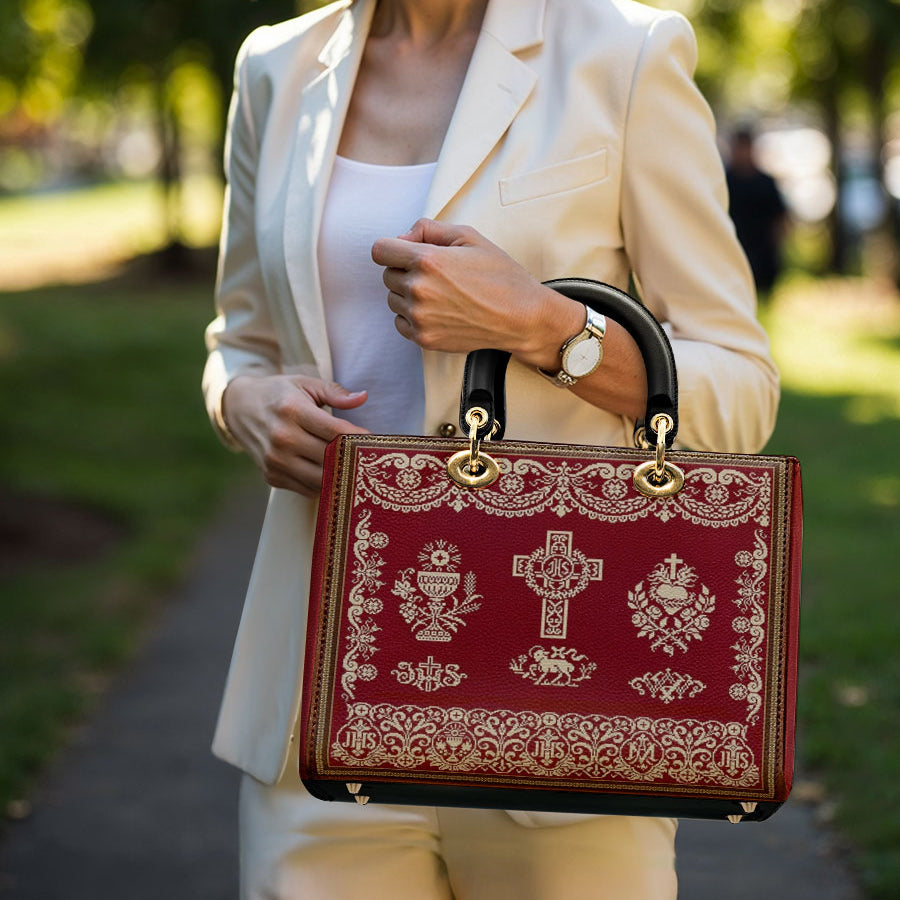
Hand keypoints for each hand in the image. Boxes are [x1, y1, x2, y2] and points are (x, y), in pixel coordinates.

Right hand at [221, 374, 369, 496]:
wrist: (239, 409)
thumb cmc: (279, 394)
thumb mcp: (304, 384)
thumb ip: (335, 392)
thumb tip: (363, 397)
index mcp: (292, 410)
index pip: (335, 432)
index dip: (359, 439)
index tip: (375, 442)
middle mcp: (282, 438)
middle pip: (331, 458)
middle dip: (354, 460)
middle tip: (372, 460)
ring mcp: (275, 461)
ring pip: (321, 480)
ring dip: (341, 477)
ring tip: (357, 471)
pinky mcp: (272, 477)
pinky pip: (307, 489)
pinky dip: (324, 485)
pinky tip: (335, 476)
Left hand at [371, 218, 582, 363]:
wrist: (520, 316)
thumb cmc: (499, 275)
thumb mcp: (468, 236)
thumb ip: (428, 228)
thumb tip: (402, 238)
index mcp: (427, 260)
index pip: (380, 250)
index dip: (392, 248)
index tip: (406, 253)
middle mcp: (418, 290)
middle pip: (387, 275)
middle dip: (404, 271)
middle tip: (436, 274)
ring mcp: (420, 317)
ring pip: (393, 300)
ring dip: (408, 295)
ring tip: (441, 293)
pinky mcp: (424, 338)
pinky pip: (400, 323)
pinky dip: (412, 316)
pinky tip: (438, 311)